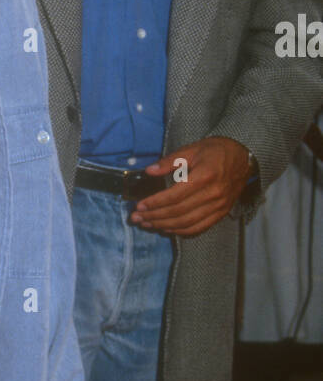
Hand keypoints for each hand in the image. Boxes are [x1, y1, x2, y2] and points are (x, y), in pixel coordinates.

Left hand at [131, 137, 251, 236]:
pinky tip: (167, 229)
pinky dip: (181, 231)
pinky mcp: (222, 213)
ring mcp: (219, 206)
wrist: (243, 156)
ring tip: (147, 224)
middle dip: (154, 217)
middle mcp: (213, 194)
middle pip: (178, 212)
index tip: (139, 206)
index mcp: (204, 176)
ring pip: (187, 223)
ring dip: (164, 226)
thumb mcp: (192, 149)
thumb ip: (170, 161)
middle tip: (137, 218)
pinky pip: (199, 227)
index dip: (155, 203)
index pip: (174, 196)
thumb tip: (149, 171)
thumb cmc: (215, 151)